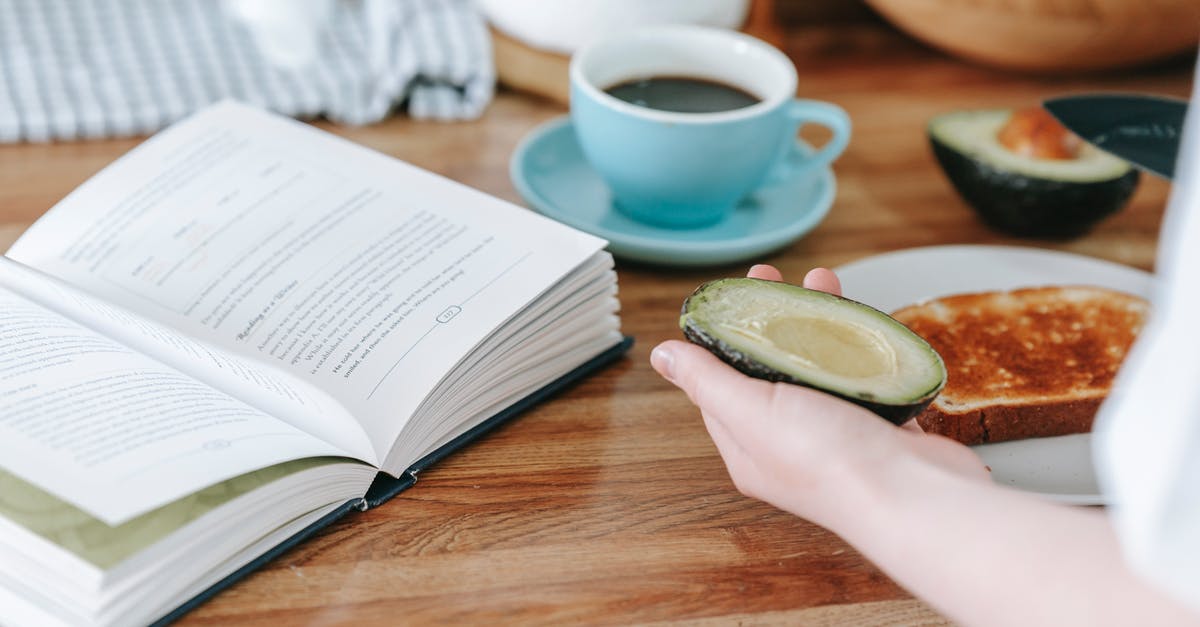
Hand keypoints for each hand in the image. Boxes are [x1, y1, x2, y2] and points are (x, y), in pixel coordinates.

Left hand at [651, 264, 987, 528]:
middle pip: (770, 368)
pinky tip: (860, 319)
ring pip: (819, 365)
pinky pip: (862, 375)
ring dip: (816, 321)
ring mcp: (838, 434)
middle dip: (770, 318)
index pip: (719, 384)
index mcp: (748, 446)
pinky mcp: (880, 425)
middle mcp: (789, 443)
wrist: (920, 497)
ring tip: (823, 279)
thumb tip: (661, 355)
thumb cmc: (829, 461)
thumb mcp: (750, 410)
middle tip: (772, 276)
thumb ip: (706, 380)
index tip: (730, 295)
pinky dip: (858, 344)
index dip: (720, 337)